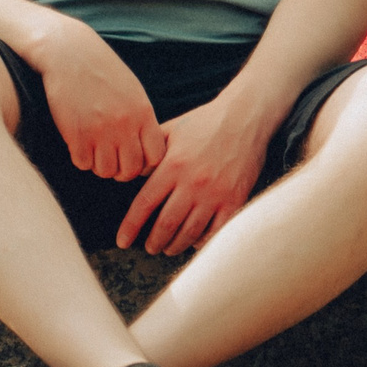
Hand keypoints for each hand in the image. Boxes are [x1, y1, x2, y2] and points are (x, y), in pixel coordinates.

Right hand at [31, 19, 167, 180]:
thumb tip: (146, 149)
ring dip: (100, 166)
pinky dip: (81, 158)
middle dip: (121, 171)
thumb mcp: (132, 90)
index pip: (155, 157)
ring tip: (95, 151)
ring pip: (106, 171)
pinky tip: (79, 143)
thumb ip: (141, 119)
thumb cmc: (102, 70)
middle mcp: (124, 125)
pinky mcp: (76, 134)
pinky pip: (83, 164)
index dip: (145, 163)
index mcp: (142, 113)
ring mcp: (100, 131)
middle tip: (112, 160)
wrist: (69, 53)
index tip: (134, 157)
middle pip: (130, 170)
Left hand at [114, 90, 275, 255]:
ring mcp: (215, 193)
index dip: (130, 227)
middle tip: (149, 248)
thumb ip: (150, 154)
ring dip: (175, 246)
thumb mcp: (171, 131)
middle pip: (166, 225)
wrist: (244, 117)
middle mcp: (192, 182)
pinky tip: (195, 242)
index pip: (144, 204)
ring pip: (190, 232)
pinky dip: (203, 241)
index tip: (122, 241)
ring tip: (168, 249)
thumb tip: (130, 174)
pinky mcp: (235, 199)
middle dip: (154, 242)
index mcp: (173, 166)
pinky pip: (216, 230)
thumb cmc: (204, 123)